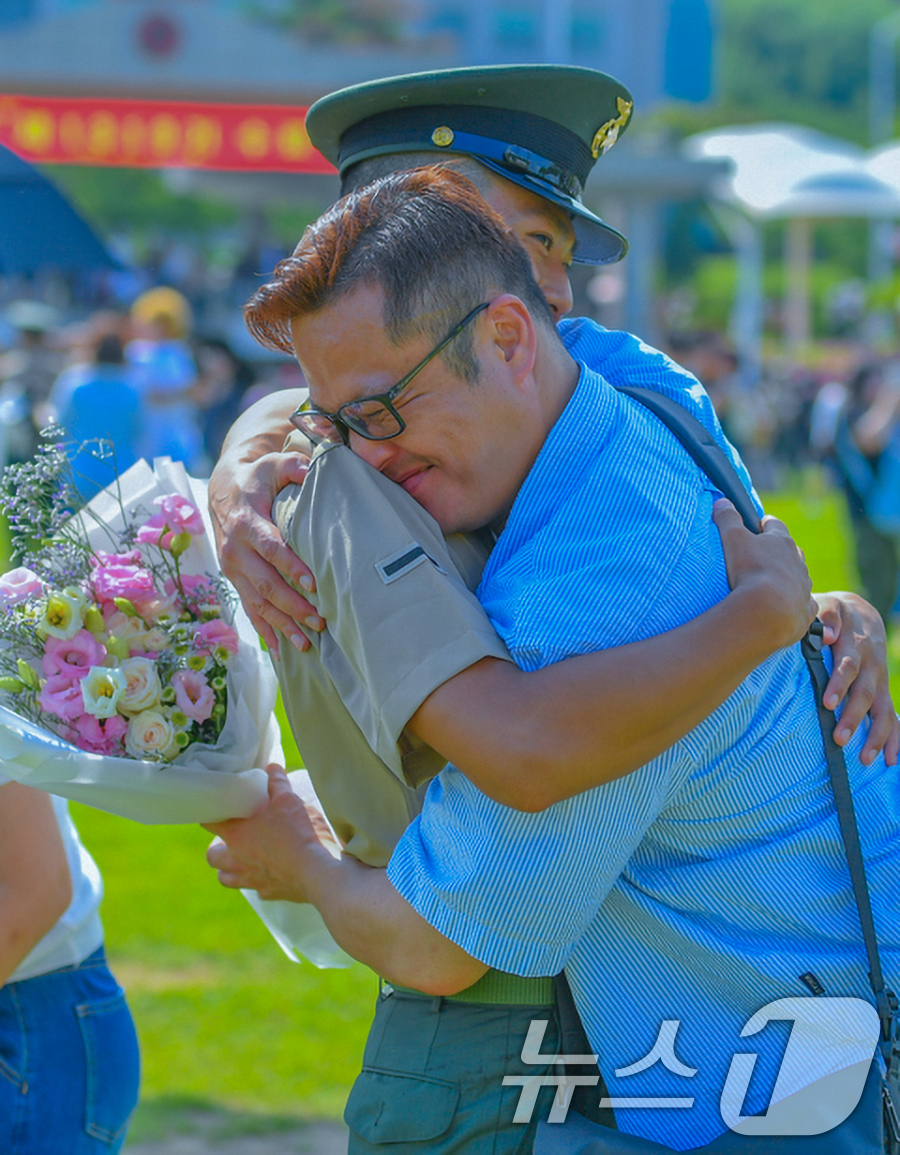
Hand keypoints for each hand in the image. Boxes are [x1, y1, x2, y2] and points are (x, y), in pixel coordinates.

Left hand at [203, 765, 340, 901]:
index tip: (213, 810)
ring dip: (229, 869)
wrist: (316, 872)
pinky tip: (268, 874)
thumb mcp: (289, 800)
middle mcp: (236, 859)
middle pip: (211, 856)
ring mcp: (249, 879)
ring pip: (225, 877)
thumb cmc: (297, 834)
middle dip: (216, 848)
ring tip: (241, 859)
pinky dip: (256, 882)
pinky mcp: (266, 893)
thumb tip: (272, 768)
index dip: (208, 814)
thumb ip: (277, 783)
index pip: (208, 822)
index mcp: (236, 834)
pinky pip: (253, 889)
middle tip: (230, 838)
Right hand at [208, 449, 323, 653]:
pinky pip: (249, 610)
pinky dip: (265, 631)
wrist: (223, 490)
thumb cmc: (258, 478)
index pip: (272, 549)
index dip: (292, 567)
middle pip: (265, 583)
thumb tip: (312, 467)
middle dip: (292, 605)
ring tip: (306, 644)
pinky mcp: (234, 581)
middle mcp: (235, 551)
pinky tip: (282, 651)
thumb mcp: (273, 464)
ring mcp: (233, 570)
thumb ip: (293, 464)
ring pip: (257, 603)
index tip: (314, 584)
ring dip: (281, 625)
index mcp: (246, 523)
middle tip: (319, 621)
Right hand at [713, 499, 816, 648]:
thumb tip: (722, 502)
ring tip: (774, 584)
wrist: (769, 610)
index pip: (775, 526)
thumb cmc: (751, 570)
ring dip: (789, 577)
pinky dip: (798, 602)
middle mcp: (798, 561)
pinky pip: (805, 603)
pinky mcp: (806, 608)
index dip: (766, 523)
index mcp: (781, 541)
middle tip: (766, 554)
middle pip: (792, 550)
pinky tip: (789, 607)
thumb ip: (727, 518)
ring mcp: (804, 585)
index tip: (760, 523)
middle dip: (780, 551)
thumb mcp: (733, 539)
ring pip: (800, 576)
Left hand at [815, 592, 898, 765]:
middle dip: (854, 717)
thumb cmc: (836, 615)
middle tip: (839, 739)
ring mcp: (881, 681)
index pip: (848, 666)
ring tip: (864, 758)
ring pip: (883, 710)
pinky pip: (893, 717)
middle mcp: (872, 666)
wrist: (860, 614)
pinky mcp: (883, 691)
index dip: (839, 684)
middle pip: (865, 694)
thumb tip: (827, 634)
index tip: (827, 703)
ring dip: (876, 735)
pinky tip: (892, 760)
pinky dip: (895, 739)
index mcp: (855, 646)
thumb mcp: (830, 606)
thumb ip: (826, 616)